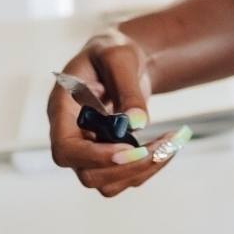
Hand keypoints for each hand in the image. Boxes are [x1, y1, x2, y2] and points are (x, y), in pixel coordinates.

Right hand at [48, 29, 186, 196]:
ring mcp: (87, 150)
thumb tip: (137, 123)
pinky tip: (168, 144)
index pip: (65, 148)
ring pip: (107, 183)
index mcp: (63, 109)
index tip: (130, 148)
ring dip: (143, 169)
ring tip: (171, 141)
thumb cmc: (113, 51)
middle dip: (128, 166)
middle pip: (87, 173)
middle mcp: (71, 135)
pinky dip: (150, 167)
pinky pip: (125, 178)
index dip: (94, 156)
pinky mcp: (107, 158)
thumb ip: (127, 88)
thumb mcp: (120, 57)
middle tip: (163, 143)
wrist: (121, 60)